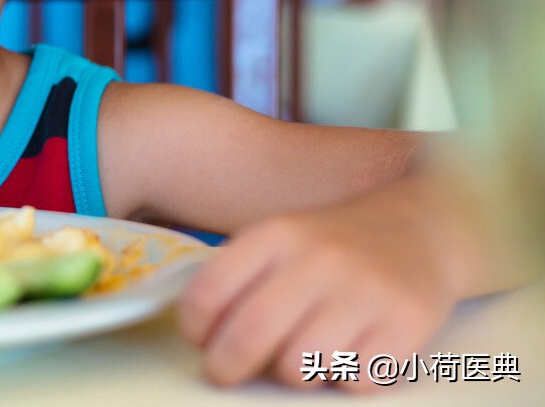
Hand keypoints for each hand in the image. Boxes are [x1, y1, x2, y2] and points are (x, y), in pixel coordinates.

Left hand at [178, 185, 459, 390]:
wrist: (417, 231)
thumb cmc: (332, 246)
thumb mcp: (279, 240)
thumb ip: (239, 277)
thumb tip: (202, 335)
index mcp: (277, 234)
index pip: (212, 288)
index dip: (195, 327)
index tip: (200, 341)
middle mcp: (319, 259)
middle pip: (251, 333)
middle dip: (226, 366)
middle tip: (225, 373)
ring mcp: (365, 292)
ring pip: (299, 367)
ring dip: (291, 374)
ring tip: (301, 355)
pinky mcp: (406, 326)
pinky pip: (353, 382)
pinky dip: (343, 379)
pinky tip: (347, 353)